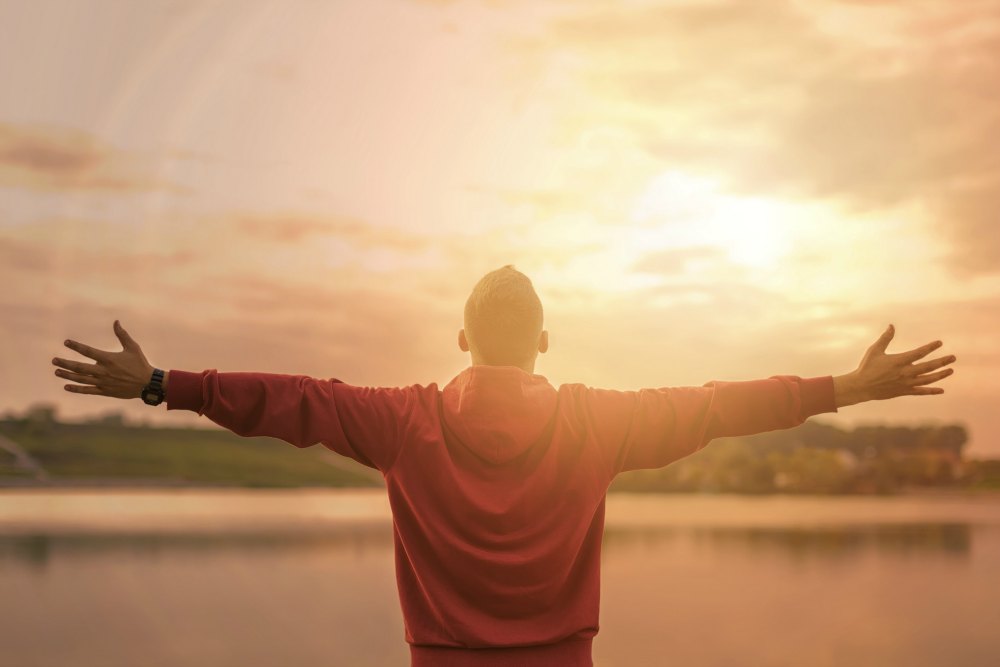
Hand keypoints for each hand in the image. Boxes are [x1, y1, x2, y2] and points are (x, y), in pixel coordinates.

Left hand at [52, 320, 157, 398]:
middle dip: (65, 363)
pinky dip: (76, 389)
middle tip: (54, 360)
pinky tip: (66, 386)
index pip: (88, 351)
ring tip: (56, 371)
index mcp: (109, 359)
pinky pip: (88, 390)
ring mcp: (103, 382)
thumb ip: (122, 335)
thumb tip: (116, 321)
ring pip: (81, 379)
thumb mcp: (133, 347)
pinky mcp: (105, 391)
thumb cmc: (140, 364)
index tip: (66, 342)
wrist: (148, 384)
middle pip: (79, 367)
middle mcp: (103, 371)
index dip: (76, 346)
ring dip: (67, 375)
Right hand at [833, 324, 955, 406]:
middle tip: (953, 358)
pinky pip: (920, 392)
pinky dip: (931, 391)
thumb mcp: (874, 350)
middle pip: (928, 367)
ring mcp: (905, 383)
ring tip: (951, 370)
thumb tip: (891, 326)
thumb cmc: (866, 366)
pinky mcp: (903, 391)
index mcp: (898, 361)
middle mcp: (905, 373)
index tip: (939, 343)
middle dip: (942, 362)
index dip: (930, 347)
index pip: (919, 353)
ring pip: (927, 379)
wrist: (861, 387)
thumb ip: (885, 338)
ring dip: (940, 375)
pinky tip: (941, 390)